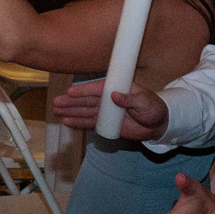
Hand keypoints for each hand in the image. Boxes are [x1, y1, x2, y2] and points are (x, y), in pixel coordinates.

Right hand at [48, 80, 167, 138]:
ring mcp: (106, 111)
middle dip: (71, 101)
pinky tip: (67, 121)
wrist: (157, 124)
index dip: (84, 90)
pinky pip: (89, 122)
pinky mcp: (105, 123)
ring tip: (56, 110)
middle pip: (87, 99)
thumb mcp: (145, 102)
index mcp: (117, 88)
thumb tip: (114, 96)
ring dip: (71, 111)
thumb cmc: (154, 109)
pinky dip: (78, 122)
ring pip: (85, 110)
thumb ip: (130, 99)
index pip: (98, 89)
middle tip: (56, 102)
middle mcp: (108, 99)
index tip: (71, 92)